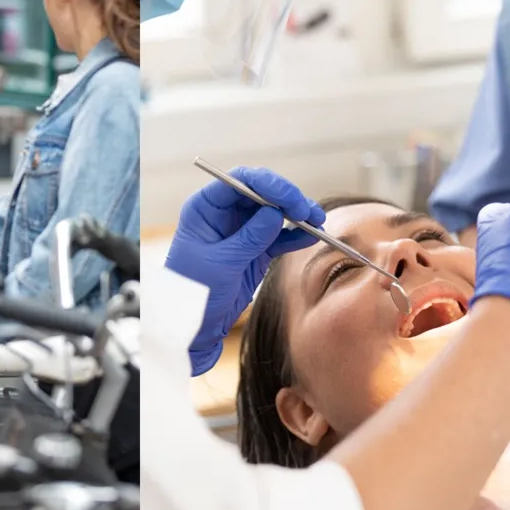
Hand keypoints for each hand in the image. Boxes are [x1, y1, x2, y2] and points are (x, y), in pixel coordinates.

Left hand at [163, 166, 323, 375]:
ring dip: (297, 215)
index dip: (268, 184)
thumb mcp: (221, 264)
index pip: (239, 182)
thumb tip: (275, 213)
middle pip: (261, 193)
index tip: (290, 198)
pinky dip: (295, 236)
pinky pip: (279, 237)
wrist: (192, 327)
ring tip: (317, 222)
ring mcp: (241, 232)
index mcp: (205, 209)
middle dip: (287, 198)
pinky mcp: (255, 251)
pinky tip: (310, 236)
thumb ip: (249, 238)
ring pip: (274, 213)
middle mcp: (223, 215)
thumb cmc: (192, 293)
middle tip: (308, 211)